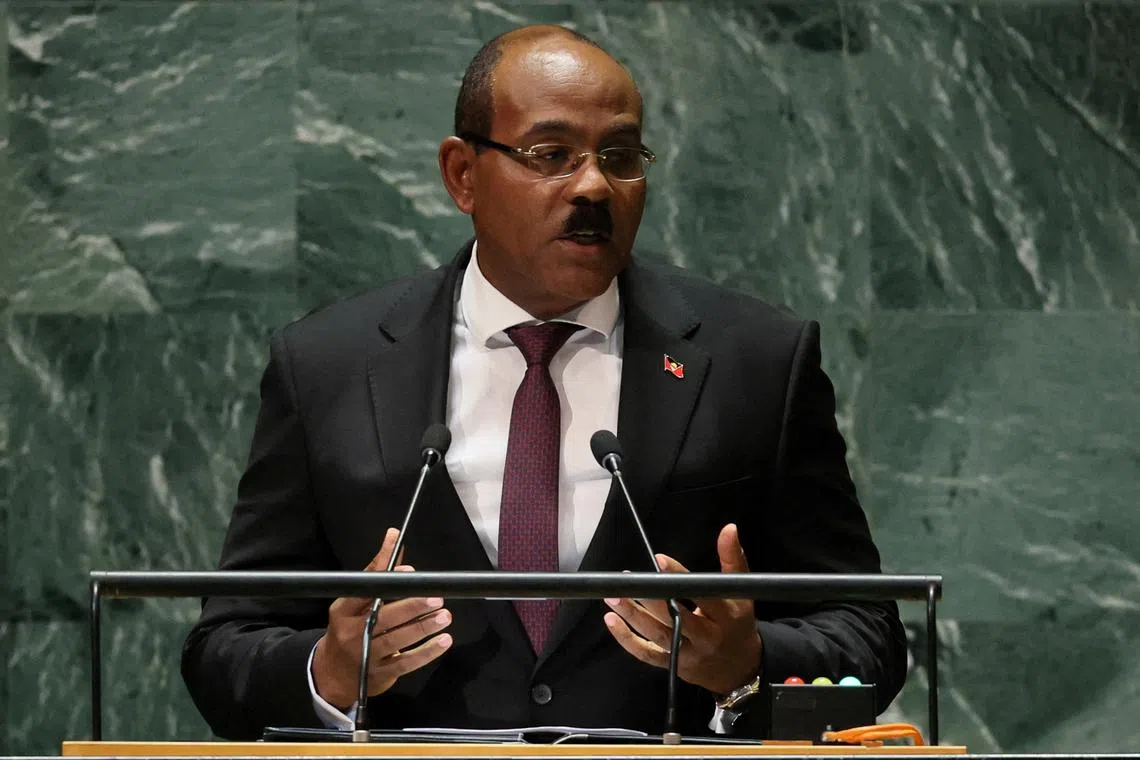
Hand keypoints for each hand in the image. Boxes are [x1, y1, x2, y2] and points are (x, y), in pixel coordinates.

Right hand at [312, 528, 452, 708]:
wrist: (332, 674)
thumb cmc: (349, 628)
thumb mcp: (354, 601)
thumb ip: (377, 571)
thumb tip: (394, 535)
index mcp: (343, 610)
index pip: (365, 591)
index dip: (387, 580)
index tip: (409, 571)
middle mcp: (352, 633)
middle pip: (383, 618)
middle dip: (411, 607)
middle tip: (435, 597)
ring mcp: (365, 656)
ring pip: (396, 640)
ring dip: (422, 628)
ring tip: (444, 616)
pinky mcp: (380, 674)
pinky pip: (406, 663)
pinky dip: (427, 652)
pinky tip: (443, 641)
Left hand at [602, 523, 761, 694]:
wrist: (740, 669)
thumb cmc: (737, 624)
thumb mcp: (743, 593)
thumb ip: (733, 560)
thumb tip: (729, 528)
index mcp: (725, 615)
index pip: (702, 595)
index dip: (681, 577)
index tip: (659, 560)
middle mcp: (707, 636)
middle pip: (676, 619)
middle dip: (651, 600)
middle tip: (629, 580)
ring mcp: (688, 653)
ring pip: (659, 636)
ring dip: (634, 617)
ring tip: (613, 597)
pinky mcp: (673, 665)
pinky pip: (648, 655)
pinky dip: (627, 640)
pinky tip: (611, 621)